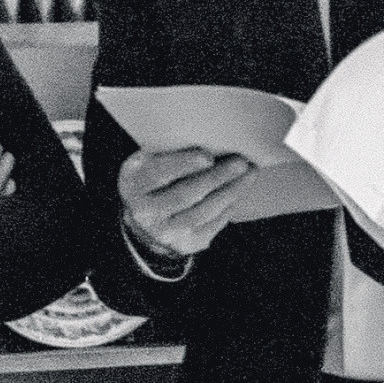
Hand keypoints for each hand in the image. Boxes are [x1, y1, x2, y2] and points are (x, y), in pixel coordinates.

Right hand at [118, 147, 253, 260]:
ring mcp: (164, 233)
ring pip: (202, 213)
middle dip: (216, 177)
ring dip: (230, 192)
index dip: (183, 164)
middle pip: (184, 195)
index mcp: (134, 184)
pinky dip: (227, 208)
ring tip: (249, 175)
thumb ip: (168, 152)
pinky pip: (211, 226)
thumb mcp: (149, 163)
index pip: (158, 174)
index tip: (208, 156)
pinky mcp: (184, 245)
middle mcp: (145, 212)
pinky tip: (239, 192)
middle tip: (241, 163)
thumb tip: (210, 137)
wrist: (145, 221)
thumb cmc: (154, 180)